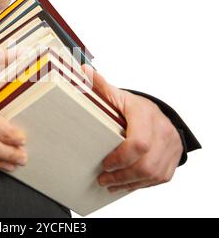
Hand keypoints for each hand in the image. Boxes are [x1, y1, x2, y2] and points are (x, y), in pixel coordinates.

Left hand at [82, 64, 182, 192]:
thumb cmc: (134, 106)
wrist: (158, 112)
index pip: (138, 142)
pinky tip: (127, 184)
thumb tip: (83, 71)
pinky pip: (160, 178)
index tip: (105, 163)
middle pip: (145, 164)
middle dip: (122, 175)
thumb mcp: (118, 96)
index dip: (121, 157)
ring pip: (153, 174)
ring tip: (111, 184)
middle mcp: (162, 130)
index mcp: (145, 114)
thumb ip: (101, 86)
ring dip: (130, 183)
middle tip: (103, 179)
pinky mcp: (173, 158)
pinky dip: (142, 184)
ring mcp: (171, 146)